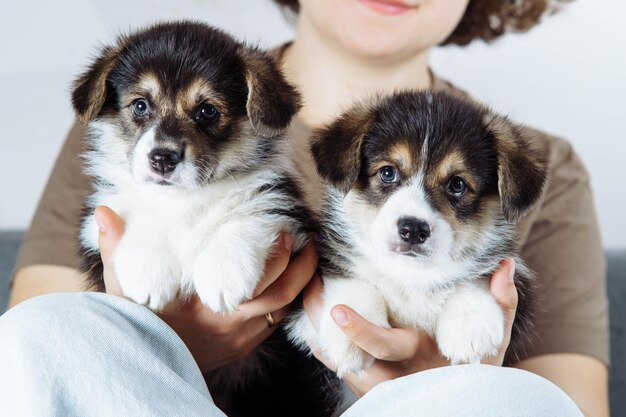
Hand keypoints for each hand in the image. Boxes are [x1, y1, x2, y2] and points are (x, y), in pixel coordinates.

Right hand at [94, 206, 317, 372]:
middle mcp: (233, 327)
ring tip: (306, 255)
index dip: (278, 258)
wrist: (144, 370)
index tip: (286, 232)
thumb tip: (103, 212)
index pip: (260, 284)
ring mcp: (242, 340)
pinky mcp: (244, 348)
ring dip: (298, 284)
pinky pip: (275, 323)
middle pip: (283, 297)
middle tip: (306, 239)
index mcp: (210, 309)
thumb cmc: (137, 326)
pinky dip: (286, 301)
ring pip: (284, 311)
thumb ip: (116, 250)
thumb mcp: (124, 290)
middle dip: (301, 267)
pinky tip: (289, 280)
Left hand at [302, 259, 517, 396]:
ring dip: (316, 325)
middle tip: (310, 290)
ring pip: (333, 356)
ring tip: (306, 289)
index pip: (384, 346)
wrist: (463, 404)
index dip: (360, 330)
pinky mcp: (363, 378)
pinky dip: (319, 337)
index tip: (338, 309)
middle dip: (325, 324)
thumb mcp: (493, 341)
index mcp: (417, 358)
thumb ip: (500, 304)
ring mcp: (373, 379)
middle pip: (346, 353)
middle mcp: (389, 373)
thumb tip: (505, 264)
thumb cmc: (477, 371)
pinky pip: (333, 360)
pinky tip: (312, 309)